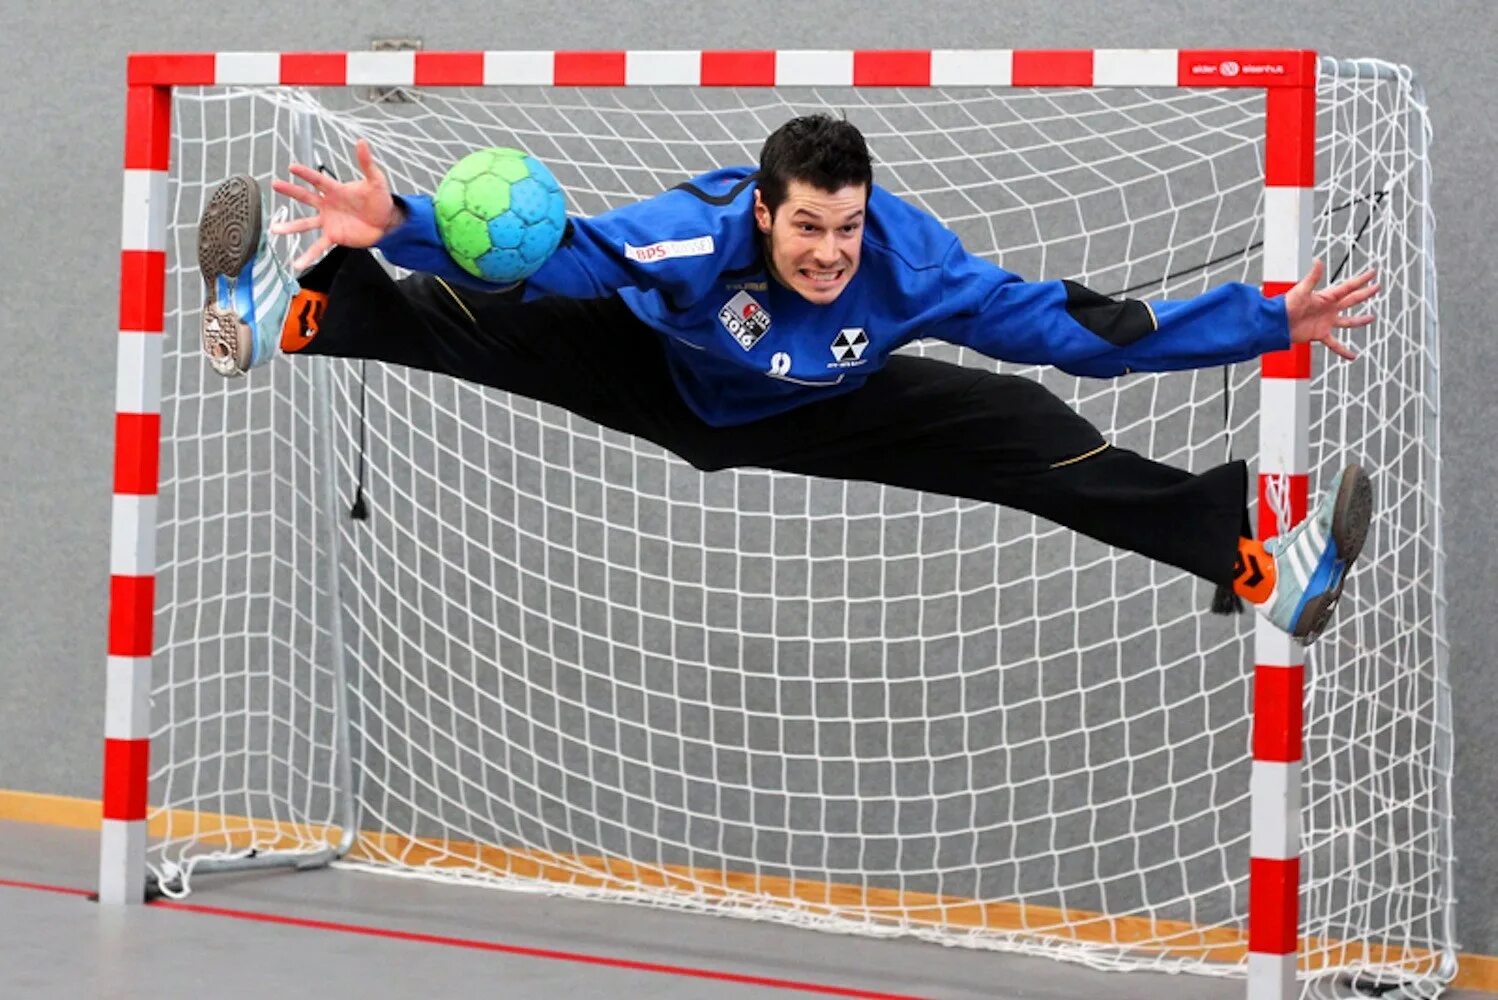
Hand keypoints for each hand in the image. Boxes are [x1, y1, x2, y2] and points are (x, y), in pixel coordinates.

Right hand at [269, 139, 401, 269]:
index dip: (306, 173)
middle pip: (306, 197)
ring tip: (274, 230)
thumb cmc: (380, 200)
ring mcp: (328, 221)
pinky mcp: (333, 236)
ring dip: (290, 227)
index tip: (291, 167)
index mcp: (336, 190)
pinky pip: (317, 247)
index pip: (317, 180)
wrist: (387, 223)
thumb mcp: (376, 181)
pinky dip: (307, 255)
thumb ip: (366, 163)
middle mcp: (328, 205)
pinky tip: (296, 264)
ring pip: (305, 224)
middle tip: (275, 185)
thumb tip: (361, 141)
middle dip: (290, 191)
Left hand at [1283, 259, 1377, 360]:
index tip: (1373, 272)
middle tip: (1378, 287)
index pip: (1349, 287)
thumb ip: (1312, 277)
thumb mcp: (1302, 290)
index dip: (1362, 280)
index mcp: (1327, 297)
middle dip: (1365, 294)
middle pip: (1352, 300)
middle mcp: (1329, 308)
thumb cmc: (1286, 305)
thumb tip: (1318, 260)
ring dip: (1359, 321)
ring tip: (1372, 318)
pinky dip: (1344, 351)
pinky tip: (1353, 356)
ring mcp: (1326, 322)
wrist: (1277, 323)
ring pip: (1347, 321)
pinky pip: (1335, 344)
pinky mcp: (1320, 334)